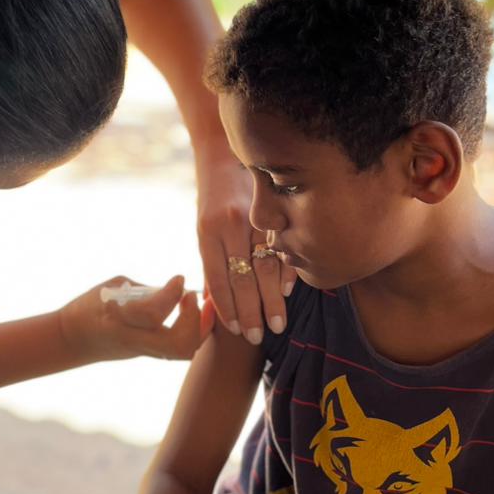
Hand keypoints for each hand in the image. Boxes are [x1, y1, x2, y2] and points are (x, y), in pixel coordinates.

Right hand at [58, 275, 213, 362]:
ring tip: (196, 304)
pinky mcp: (149, 354)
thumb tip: (174, 290)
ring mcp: (142, 351)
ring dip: (199, 327)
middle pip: (178, 344)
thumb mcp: (112, 288)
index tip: (178, 278)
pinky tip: (192, 313)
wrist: (72, 340)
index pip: (152, 313)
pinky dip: (194, 331)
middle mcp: (133, 341)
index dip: (172, 294)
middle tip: (192, 297)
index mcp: (117, 321)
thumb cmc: (89, 306)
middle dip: (195, 319)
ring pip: (184, 351)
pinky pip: (180, 348)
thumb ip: (144, 290)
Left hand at [196, 150, 295, 342]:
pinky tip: (289, 292)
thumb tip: (216, 304)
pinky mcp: (273, 212)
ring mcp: (254, 218)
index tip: (236, 330)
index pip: (218, 279)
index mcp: (207, 233)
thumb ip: (213, 263)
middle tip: (258, 337)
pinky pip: (283, 248)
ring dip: (272, 300)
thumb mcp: (203, 230)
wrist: (224, 156)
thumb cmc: (212, 201)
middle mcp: (230, 226)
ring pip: (266, 267)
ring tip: (277, 324)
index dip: (226, 307)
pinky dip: (287, 272)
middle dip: (251, 312)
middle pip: (243, 279)